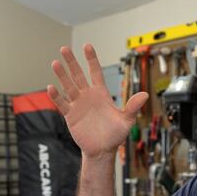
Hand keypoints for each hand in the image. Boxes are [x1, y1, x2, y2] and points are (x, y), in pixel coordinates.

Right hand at [48, 44, 147, 159]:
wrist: (103, 150)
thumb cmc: (115, 135)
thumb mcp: (126, 120)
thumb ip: (133, 107)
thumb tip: (145, 95)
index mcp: (101, 94)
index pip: (95, 72)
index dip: (91, 59)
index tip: (87, 46)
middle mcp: (88, 96)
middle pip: (78, 75)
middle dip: (72, 62)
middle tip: (64, 49)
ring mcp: (78, 104)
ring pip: (68, 86)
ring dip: (62, 76)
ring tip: (55, 63)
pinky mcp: (70, 115)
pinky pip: (62, 104)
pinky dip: (56, 96)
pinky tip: (51, 87)